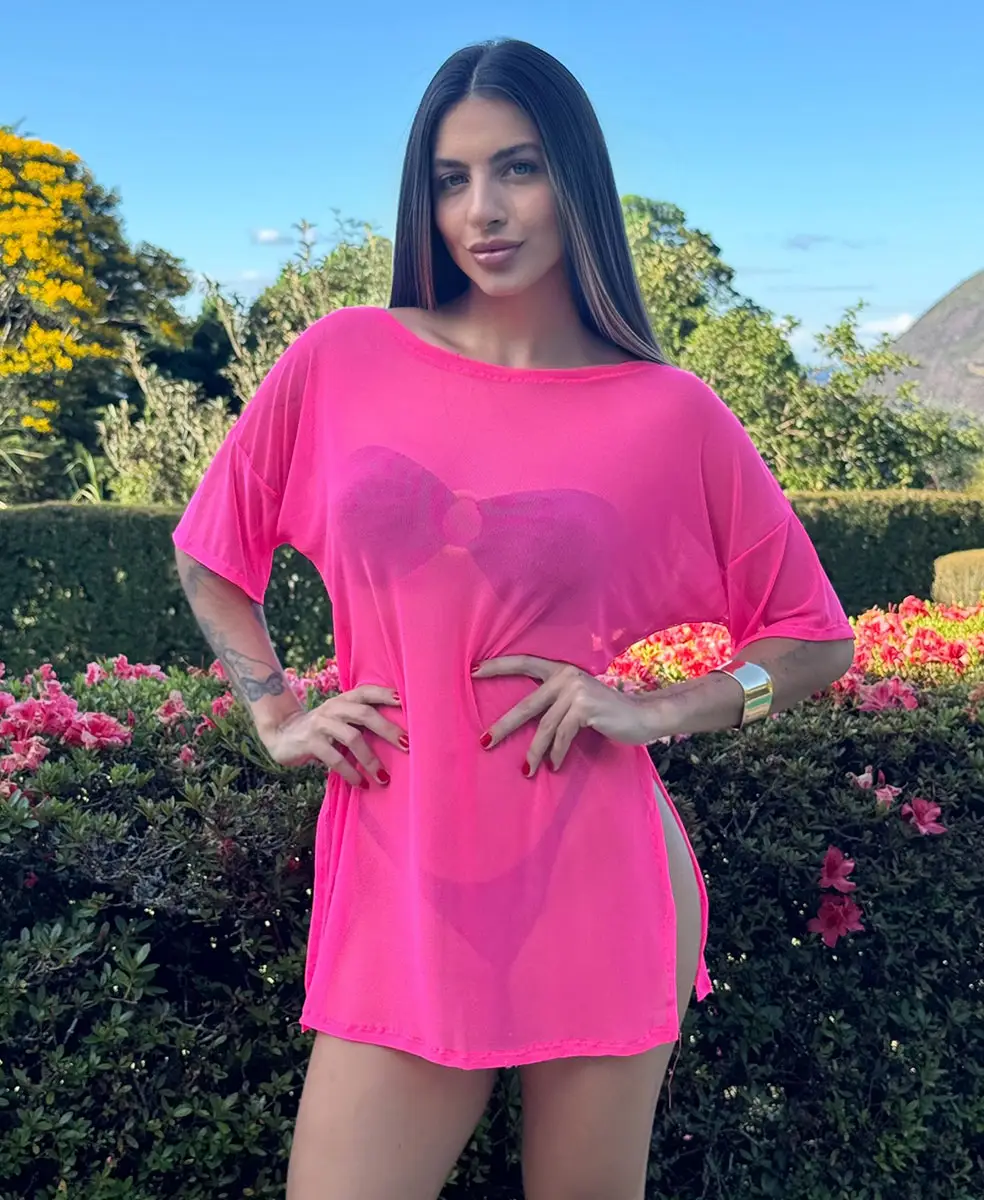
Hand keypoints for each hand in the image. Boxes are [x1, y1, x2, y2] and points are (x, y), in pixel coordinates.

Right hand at [260, 685, 406, 787]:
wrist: (282, 735)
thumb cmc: (322, 729)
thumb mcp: (340, 718)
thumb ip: (361, 719)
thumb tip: (398, 734)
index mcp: (344, 700)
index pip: (367, 692)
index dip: (386, 695)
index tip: (407, 703)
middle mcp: (334, 707)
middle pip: (365, 714)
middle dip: (388, 730)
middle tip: (407, 746)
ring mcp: (321, 724)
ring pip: (352, 738)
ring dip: (370, 759)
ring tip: (384, 778)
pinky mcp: (310, 742)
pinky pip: (335, 758)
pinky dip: (350, 773)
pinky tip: (361, 784)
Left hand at [472, 655, 661, 776]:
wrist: (642, 716)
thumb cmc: (606, 713)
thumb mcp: (577, 700)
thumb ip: (554, 701)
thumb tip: (520, 720)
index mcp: (561, 671)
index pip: (524, 663)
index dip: (499, 667)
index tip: (474, 672)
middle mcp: (566, 676)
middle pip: (526, 704)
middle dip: (504, 726)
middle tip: (485, 741)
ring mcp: (576, 691)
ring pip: (544, 726)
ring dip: (534, 751)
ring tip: (526, 769)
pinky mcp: (585, 708)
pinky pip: (562, 736)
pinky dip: (556, 753)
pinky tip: (553, 765)